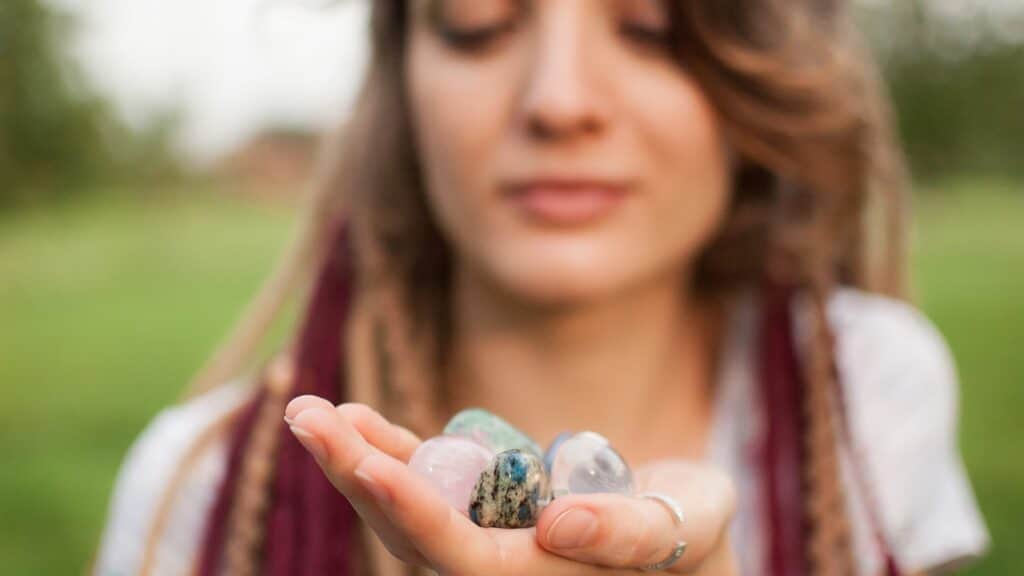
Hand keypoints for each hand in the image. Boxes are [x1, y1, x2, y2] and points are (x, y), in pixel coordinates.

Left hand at [284, 396, 737, 574]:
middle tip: (304, 417)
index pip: (459, 555)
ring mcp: (479, 540)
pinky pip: (425, 484)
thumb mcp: (686, 527)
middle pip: (407, 532)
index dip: (411, 509)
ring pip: (403, 509)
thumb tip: (559, 521)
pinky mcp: (479, 510)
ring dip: (354, 460)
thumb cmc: (693, 537)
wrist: (681, 543)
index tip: (364, 459)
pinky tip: (354, 420)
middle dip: (354, 474)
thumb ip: (629, 533)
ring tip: (308, 412)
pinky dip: (390, 451)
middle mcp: (494, 570)